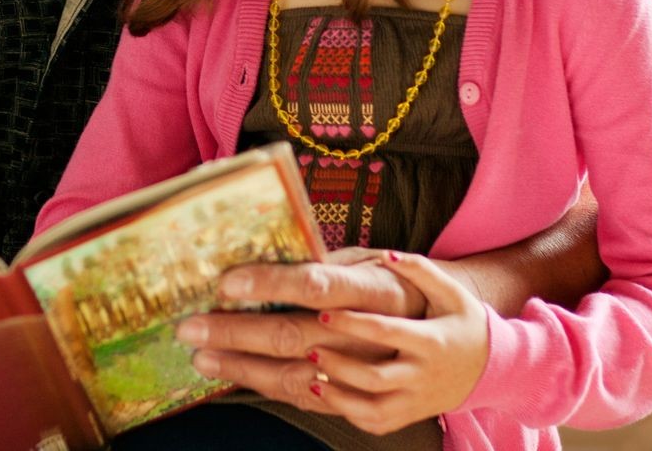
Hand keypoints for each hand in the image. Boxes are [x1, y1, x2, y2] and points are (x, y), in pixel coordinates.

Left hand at [172, 247, 437, 413]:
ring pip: (296, 375)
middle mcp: (374, 335)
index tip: (226, 283)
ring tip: (202, 357)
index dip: (269, 284)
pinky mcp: (373, 406)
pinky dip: (272, 388)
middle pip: (293, 334)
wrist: (459, 343)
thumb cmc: (397, 288)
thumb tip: (265, 245)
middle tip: (191, 328)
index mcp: (376, 289)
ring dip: (243, 367)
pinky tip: (239, 378)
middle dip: (236, 332)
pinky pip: (312, 399)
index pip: (314, 284)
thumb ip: (324, 260)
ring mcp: (374, 375)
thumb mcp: (371, 261)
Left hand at [308, 252, 488, 434]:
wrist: (494, 367)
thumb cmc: (466, 323)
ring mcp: (418, 400)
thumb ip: (421, 270)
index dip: (351, 324)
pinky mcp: (413, 414)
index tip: (323, 314)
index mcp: (431, 341)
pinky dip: (351, 415)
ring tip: (312, 378)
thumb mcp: (451, 293)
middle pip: (374, 378)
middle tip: (310, 348)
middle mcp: (423, 375)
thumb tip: (388, 256)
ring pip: (374, 410)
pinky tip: (330, 395)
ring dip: (338, 398)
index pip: (385, 332)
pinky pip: (378, 424)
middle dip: (338, 365)